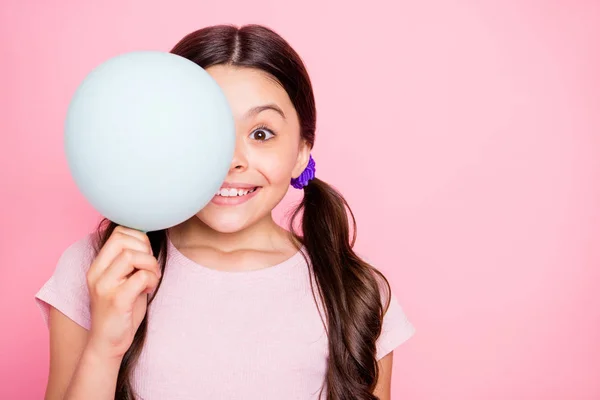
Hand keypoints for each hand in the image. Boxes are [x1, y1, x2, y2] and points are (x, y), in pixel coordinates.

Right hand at [85, 226, 160, 359]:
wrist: (107, 343)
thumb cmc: (121, 310)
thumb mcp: (123, 280)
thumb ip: (131, 260)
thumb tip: (147, 238)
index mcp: (97, 266)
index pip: (118, 233)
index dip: (139, 238)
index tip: (146, 255)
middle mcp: (96, 273)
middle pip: (123, 240)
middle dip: (145, 249)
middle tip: (150, 267)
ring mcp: (104, 286)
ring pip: (132, 255)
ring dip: (150, 265)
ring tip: (152, 278)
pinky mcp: (116, 300)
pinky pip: (141, 276)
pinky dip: (152, 279)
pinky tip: (149, 290)